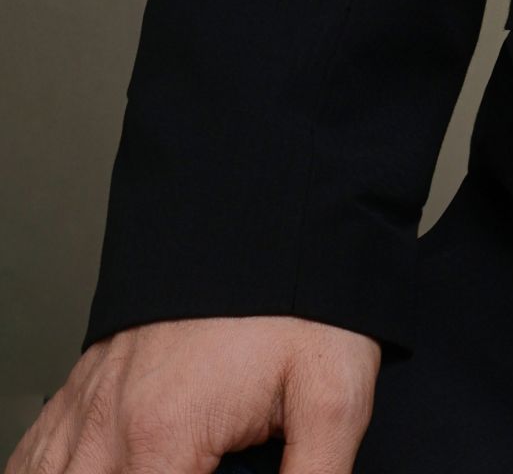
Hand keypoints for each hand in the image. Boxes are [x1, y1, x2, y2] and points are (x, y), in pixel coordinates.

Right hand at [7, 318, 379, 473]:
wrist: (271, 207)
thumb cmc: (302, 298)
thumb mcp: (333, 393)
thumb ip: (315, 473)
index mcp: (162, 434)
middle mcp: (108, 420)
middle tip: (196, 465)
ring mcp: (88, 398)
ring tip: (152, 463)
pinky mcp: (84, 380)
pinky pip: (36, 451)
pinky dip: (48, 471)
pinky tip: (83, 470)